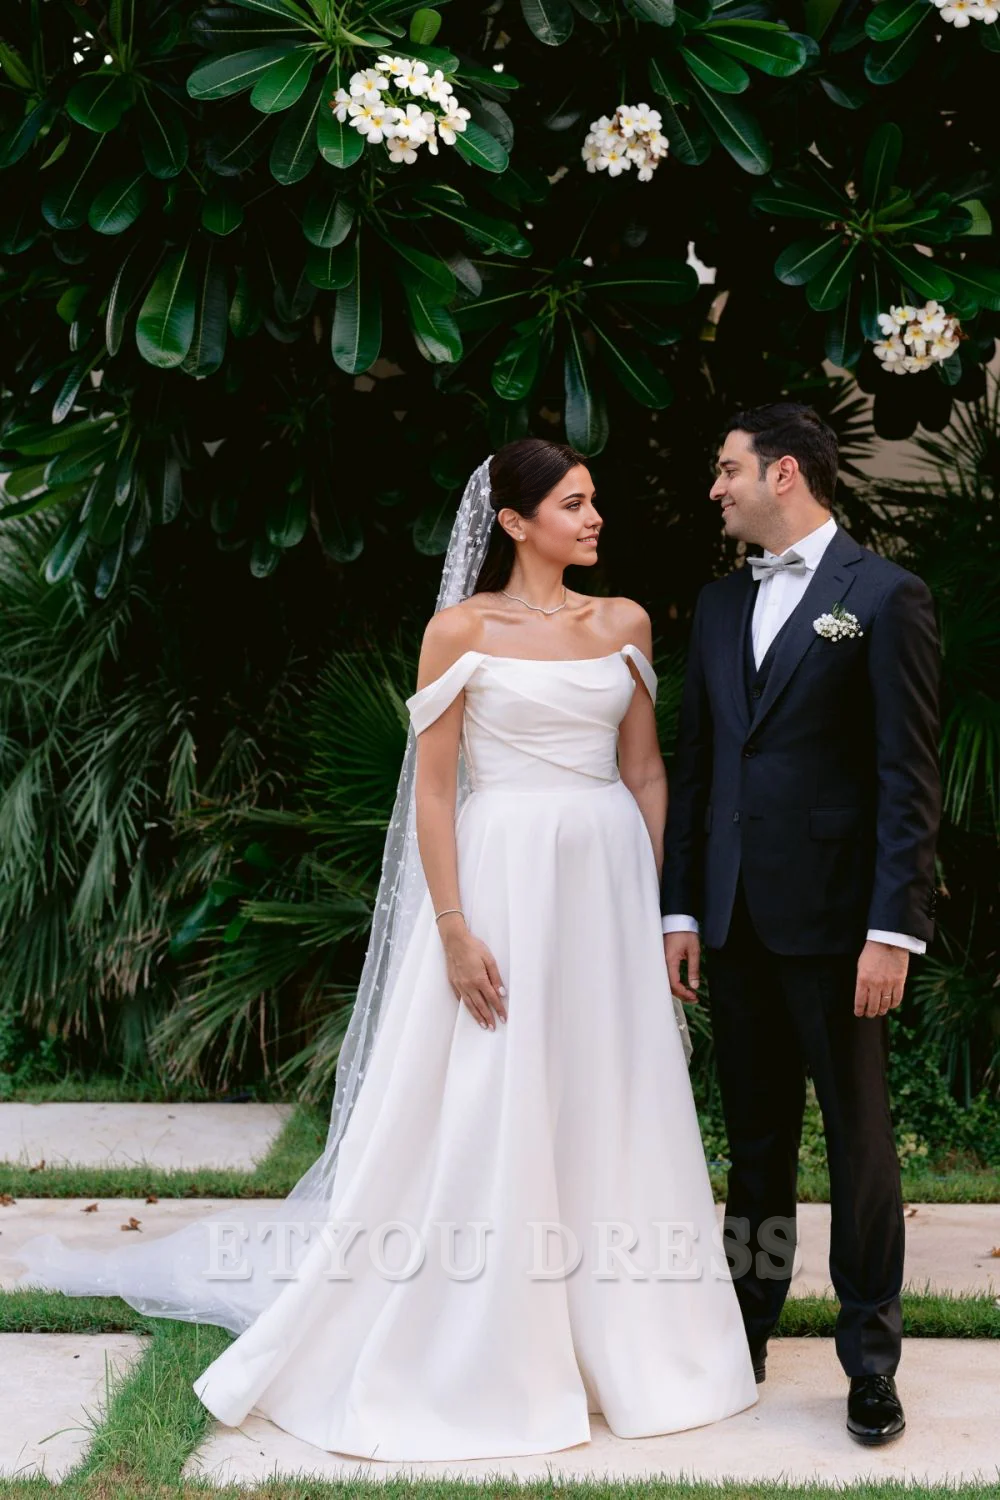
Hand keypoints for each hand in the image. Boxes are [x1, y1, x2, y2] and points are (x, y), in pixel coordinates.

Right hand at [438, 916, 506, 1030]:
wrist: (455, 941)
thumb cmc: (474, 947)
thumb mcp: (489, 959)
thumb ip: (496, 977)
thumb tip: (501, 992)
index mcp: (479, 979)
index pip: (492, 998)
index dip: (499, 1009)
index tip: (503, 1018)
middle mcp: (469, 985)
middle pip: (480, 1005)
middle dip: (488, 1017)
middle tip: (493, 1027)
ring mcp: (460, 985)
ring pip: (469, 1005)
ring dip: (477, 1016)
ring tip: (482, 1025)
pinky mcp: (453, 982)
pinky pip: (460, 998)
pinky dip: (466, 1007)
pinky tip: (470, 1011)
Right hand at [665, 931, 700, 1004]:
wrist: (676, 919)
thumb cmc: (685, 932)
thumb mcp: (694, 950)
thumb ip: (694, 969)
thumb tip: (694, 985)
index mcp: (669, 960)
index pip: (674, 983)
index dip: (684, 993)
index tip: (694, 996)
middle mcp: (662, 962)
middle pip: (668, 985)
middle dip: (681, 995)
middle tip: (693, 999)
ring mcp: (660, 961)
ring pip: (666, 982)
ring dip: (677, 990)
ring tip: (689, 994)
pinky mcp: (661, 959)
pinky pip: (665, 975)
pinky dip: (673, 983)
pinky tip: (681, 985)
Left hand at [854, 939, 908, 1017]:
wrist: (888, 941)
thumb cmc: (872, 952)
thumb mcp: (861, 966)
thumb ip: (861, 981)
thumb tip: (862, 995)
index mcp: (862, 980)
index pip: (860, 1001)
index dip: (859, 1010)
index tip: (859, 1014)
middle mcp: (875, 984)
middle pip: (873, 1006)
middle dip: (870, 1013)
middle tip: (869, 1015)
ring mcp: (888, 984)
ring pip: (885, 1004)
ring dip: (881, 1010)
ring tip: (879, 1012)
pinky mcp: (899, 982)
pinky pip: (897, 999)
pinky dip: (893, 1005)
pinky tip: (890, 1005)